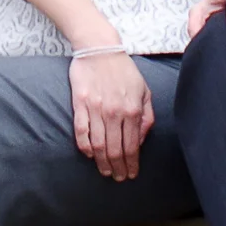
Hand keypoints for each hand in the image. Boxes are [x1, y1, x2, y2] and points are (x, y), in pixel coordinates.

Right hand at [68, 47, 153, 180]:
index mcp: (131, 109)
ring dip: (102, 162)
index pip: (132, 146)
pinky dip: (85, 147)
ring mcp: (95, 109)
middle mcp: (114, 112)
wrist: (99, 47)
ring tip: (105, 171)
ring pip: (98, 145)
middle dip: (118, 168)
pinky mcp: (80, 104)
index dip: (131, 164)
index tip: (131, 174)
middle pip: (115, 150)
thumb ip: (146, 115)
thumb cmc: (123, 69)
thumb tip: (141, 139)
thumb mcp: (144, 90)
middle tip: (118, 178)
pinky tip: (89, 155)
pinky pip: (81, 132)